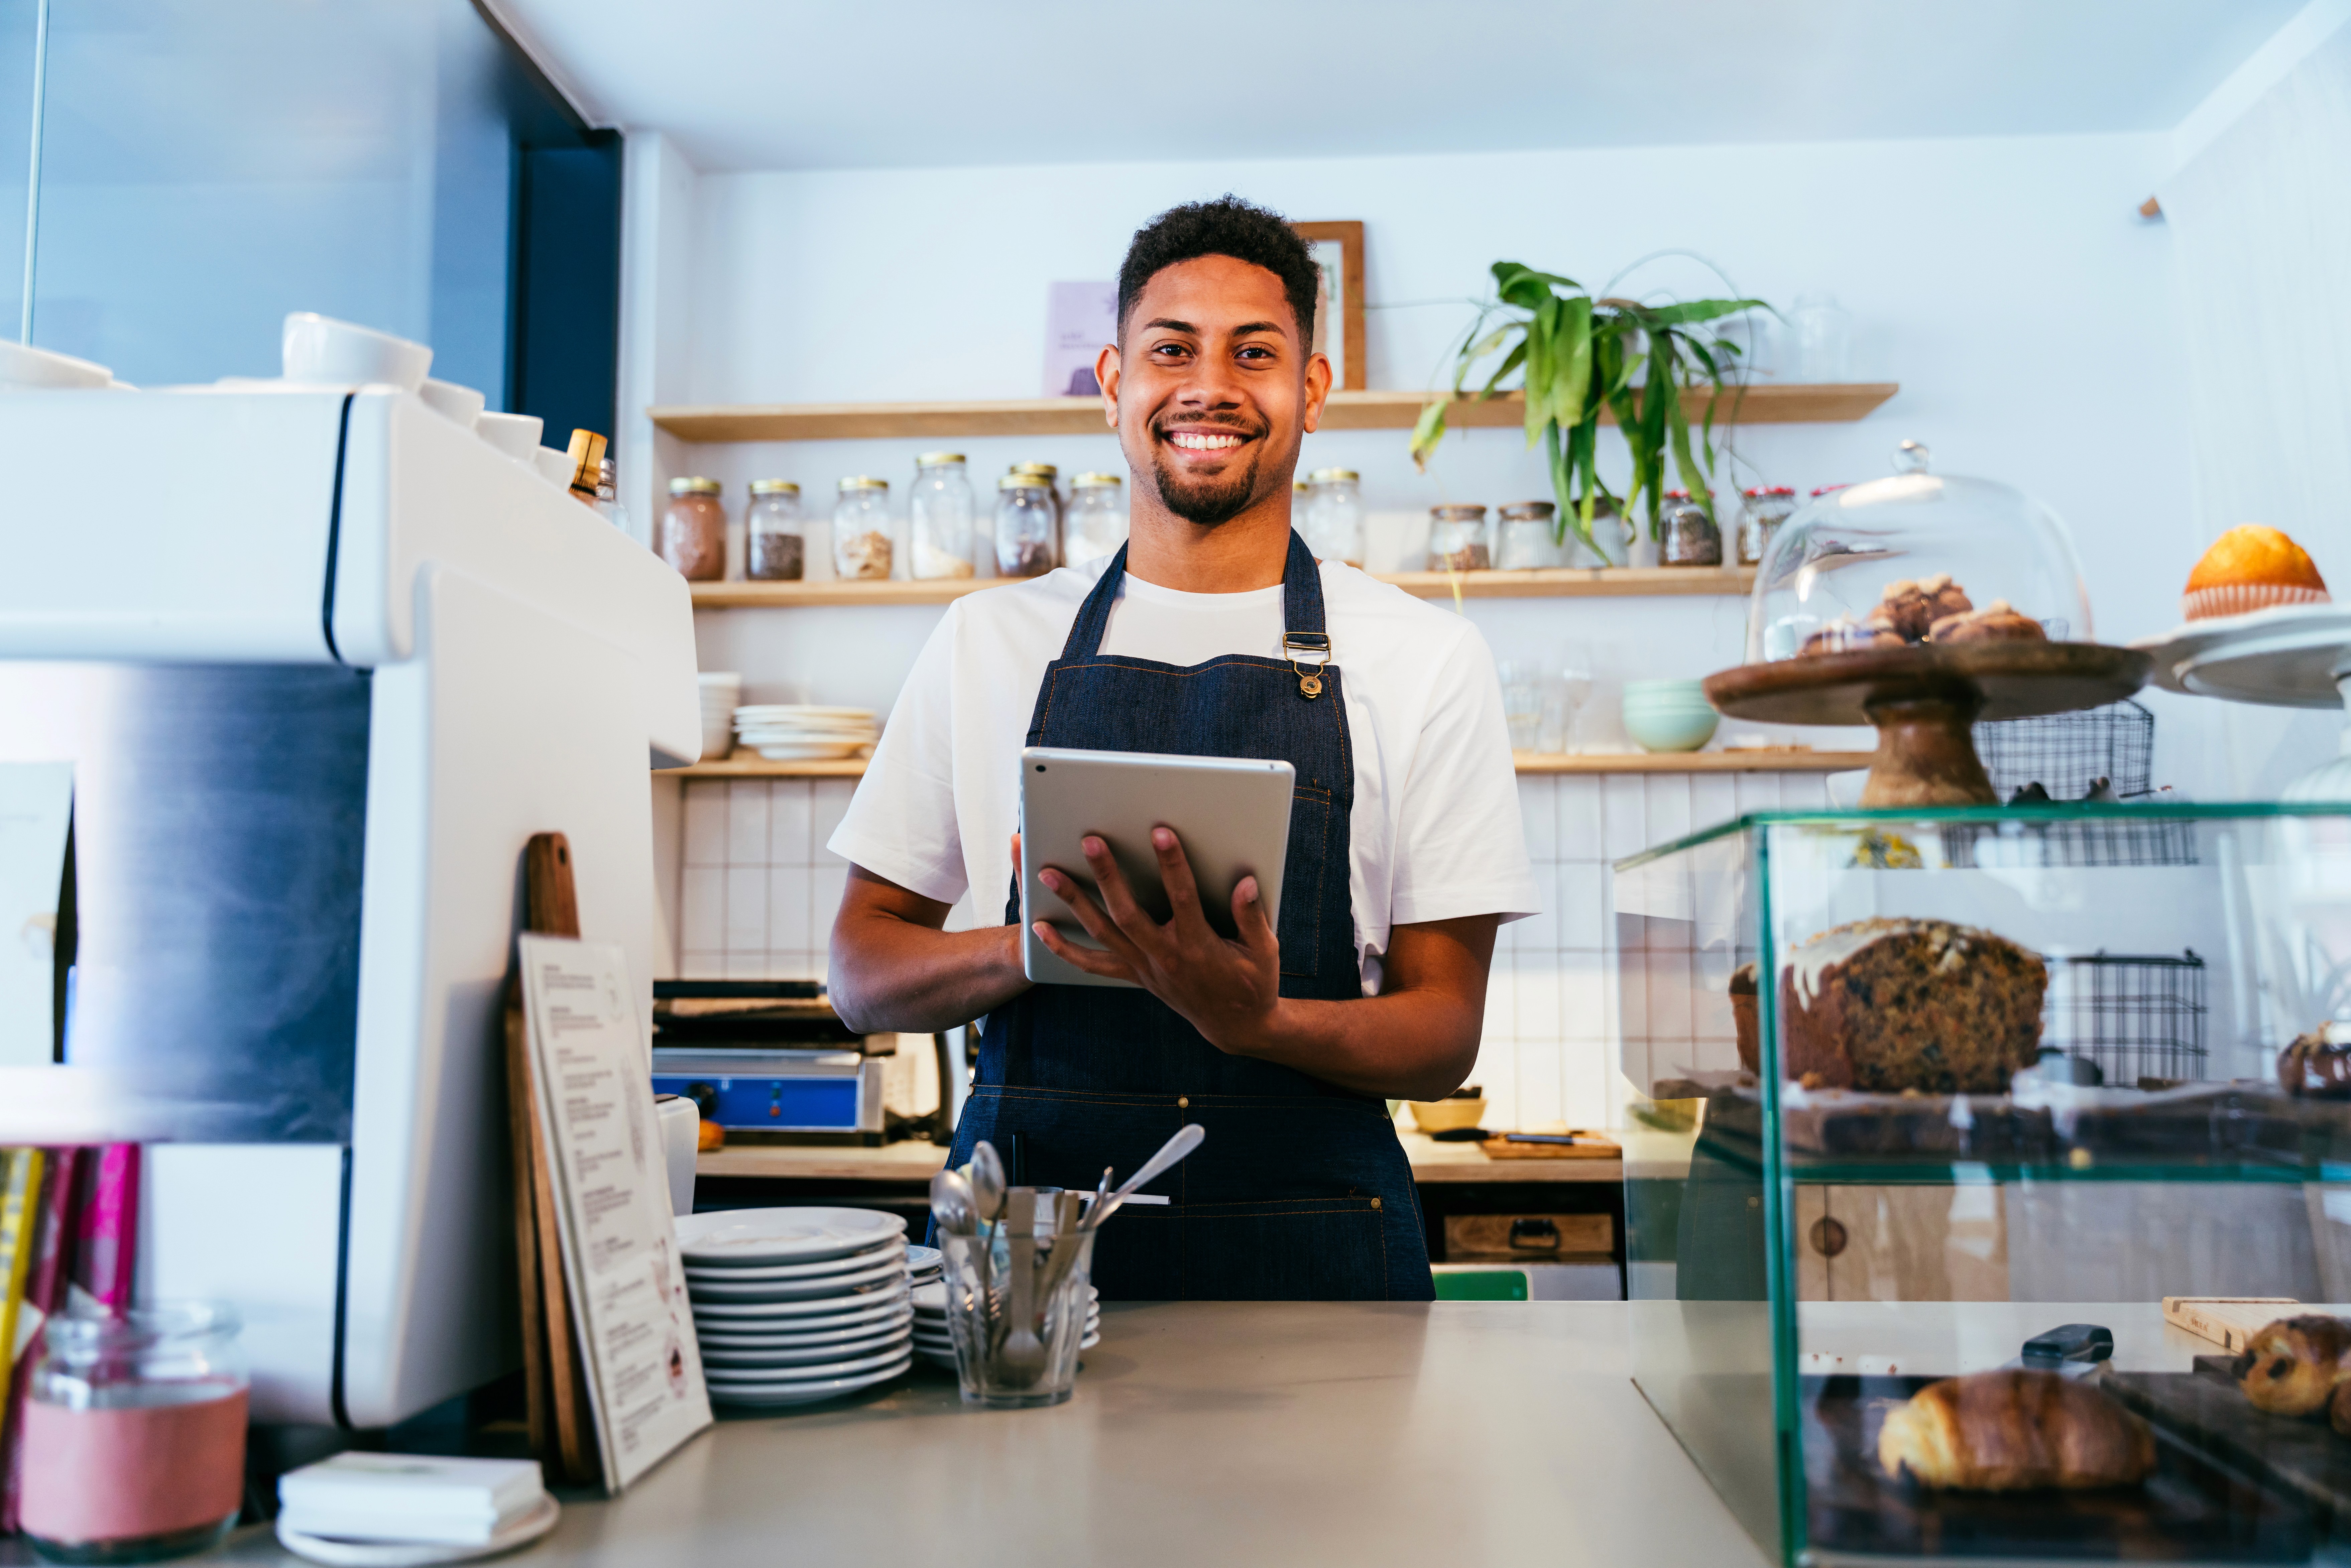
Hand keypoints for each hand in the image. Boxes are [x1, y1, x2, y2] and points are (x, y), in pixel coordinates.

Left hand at [1033, 827, 1282, 1054]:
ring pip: (1102, 933)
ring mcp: (1144, 968)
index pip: (1183, 898)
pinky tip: (1039, 928)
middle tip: (1090, 841)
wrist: (1235, 1026)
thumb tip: (1246, 883)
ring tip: (1046, 872)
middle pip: (1128, 913)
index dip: (1172, 865)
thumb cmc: (1253, 982)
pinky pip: (1092, 964)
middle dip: (1107, 875)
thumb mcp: (1264, 951)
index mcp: (1199, 946)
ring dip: (1074, 902)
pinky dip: (1063, 948)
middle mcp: (1165, 957)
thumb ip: (1252, 917)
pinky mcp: (1134, 975)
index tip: (1161, 832)